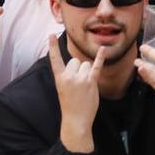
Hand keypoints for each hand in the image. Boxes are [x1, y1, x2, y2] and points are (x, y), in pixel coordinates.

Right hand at [47, 36, 103, 152]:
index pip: (55, 59)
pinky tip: (103, 49)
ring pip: (86, 65)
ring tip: (84, 87)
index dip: (53, 47)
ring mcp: (80, 79)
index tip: (51, 34)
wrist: (76, 120)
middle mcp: (69, 76)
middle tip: (77, 86)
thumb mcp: (62, 88)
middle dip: (78, 69)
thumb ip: (68, 75)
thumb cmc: (70, 104)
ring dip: (87, 73)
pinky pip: (96, 66)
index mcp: (59, 78)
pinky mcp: (91, 82)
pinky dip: (101, 57)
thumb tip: (79, 63)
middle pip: (75, 61)